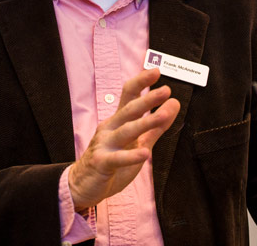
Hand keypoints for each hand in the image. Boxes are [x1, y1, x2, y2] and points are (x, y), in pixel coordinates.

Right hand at [68, 67, 179, 210]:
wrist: (81, 184)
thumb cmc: (111, 160)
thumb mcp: (137, 141)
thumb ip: (156, 125)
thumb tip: (174, 103)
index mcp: (118, 120)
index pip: (129, 95)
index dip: (141, 82)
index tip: (156, 71)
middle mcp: (110, 128)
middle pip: (129, 109)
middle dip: (148, 99)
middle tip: (165, 90)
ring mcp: (104, 144)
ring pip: (126, 131)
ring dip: (145, 123)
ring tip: (163, 116)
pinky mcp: (102, 163)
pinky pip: (117, 158)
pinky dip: (131, 156)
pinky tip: (145, 154)